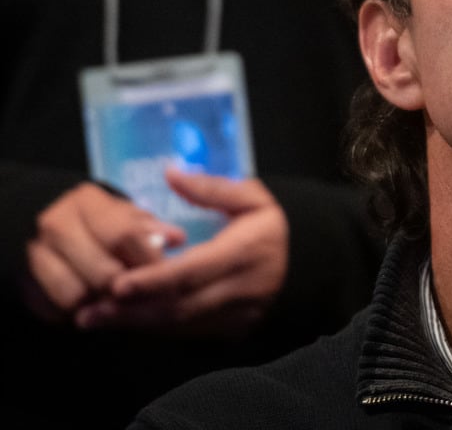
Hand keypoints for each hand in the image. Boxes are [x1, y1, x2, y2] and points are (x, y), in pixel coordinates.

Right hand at [24, 182, 184, 322]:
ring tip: (118, 298)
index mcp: (89, 201)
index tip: (166, 276)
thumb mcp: (127, 218)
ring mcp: (37, 252)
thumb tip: (176, 238)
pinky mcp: (27, 280)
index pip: (124, 235)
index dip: (148, 261)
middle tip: (144, 295)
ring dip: (103, 304)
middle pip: (103, 271)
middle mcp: (58, 223)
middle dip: (128, 288)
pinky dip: (81, 311)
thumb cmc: (102, 224)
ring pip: (79, 294)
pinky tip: (94, 303)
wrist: (51, 232)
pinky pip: (59, 308)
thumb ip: (152, 228)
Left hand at [76, 168, 288, 337]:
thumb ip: (212, 188)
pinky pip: (187, 332)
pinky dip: (154, 327)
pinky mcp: (230, 329)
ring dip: (136, 323)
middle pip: (180, 306)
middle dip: (131, 311)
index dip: (154, 280)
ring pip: (179, 325)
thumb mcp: (252, 197)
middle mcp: (240, 289)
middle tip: (88, 310)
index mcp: (245, 251)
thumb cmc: (273, 227)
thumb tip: (170, 173)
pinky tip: (126, 320)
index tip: (118, 284)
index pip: (194, 271)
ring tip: (95, 318)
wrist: (308, 264)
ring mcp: (236, 314)